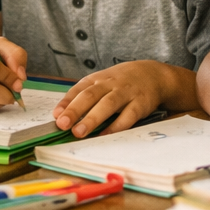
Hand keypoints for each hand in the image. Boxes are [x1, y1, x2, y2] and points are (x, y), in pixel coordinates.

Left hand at [53, 61, 175, 136]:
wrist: (153, 74)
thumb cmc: (120, 82)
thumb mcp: (101, 83)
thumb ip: (83, 97)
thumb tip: (61, 115)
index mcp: (97, 79)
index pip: (79, 89)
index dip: (67, 102)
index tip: (56, 115)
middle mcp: (110, 84)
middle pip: (90, 95)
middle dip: (75, 110)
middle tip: (63, 124)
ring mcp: (126, 93)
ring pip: (108, 104)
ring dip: (92, 119)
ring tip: (79, 132)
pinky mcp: (140, 103)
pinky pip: (128, 115)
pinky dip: (116, 126)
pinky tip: (104, 135)